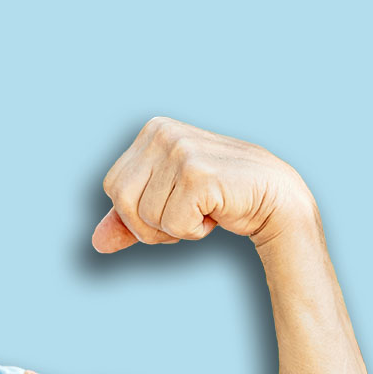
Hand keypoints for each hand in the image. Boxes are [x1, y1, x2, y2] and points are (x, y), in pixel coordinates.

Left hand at [91, 116, 315, 252]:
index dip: (137, 213)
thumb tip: (96, 243)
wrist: (276, 198)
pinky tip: (217, 212)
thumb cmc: (220, 197)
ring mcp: (181, 150)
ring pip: (147, 217)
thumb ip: (128, 219)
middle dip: (151, 225)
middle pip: (123, 202)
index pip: (113, 188)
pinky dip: (194, 231)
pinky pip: (173, 225)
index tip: (172, 205)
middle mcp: (163, 133)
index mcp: (152, 130)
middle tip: (186, 216)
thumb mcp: (165, 205)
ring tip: (205, 209)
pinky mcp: (198, 174)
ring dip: (176, 228)